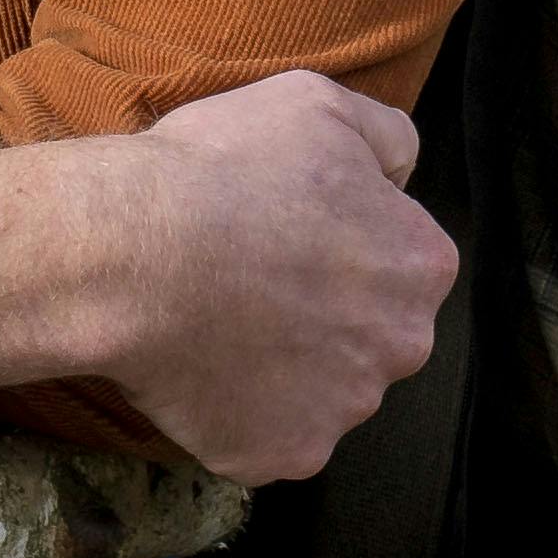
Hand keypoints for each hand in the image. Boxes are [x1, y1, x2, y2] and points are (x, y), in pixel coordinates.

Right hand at [0, 70, 457, 483]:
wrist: (135, 253)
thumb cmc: (225, 169)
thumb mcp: (317, 102)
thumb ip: (388, 137)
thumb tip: (401, 176)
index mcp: (422, 265)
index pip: (400, 262)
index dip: (342, 244)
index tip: (287, 230)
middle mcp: (403, 346)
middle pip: (370, 334)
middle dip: (325, 314)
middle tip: (251, 280)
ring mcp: (343, 410)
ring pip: (320, 389)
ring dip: (282, 367)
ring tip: (216, 324)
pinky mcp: (282, 456)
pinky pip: (266, 438)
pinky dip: (237, 414)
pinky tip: (198, 370)